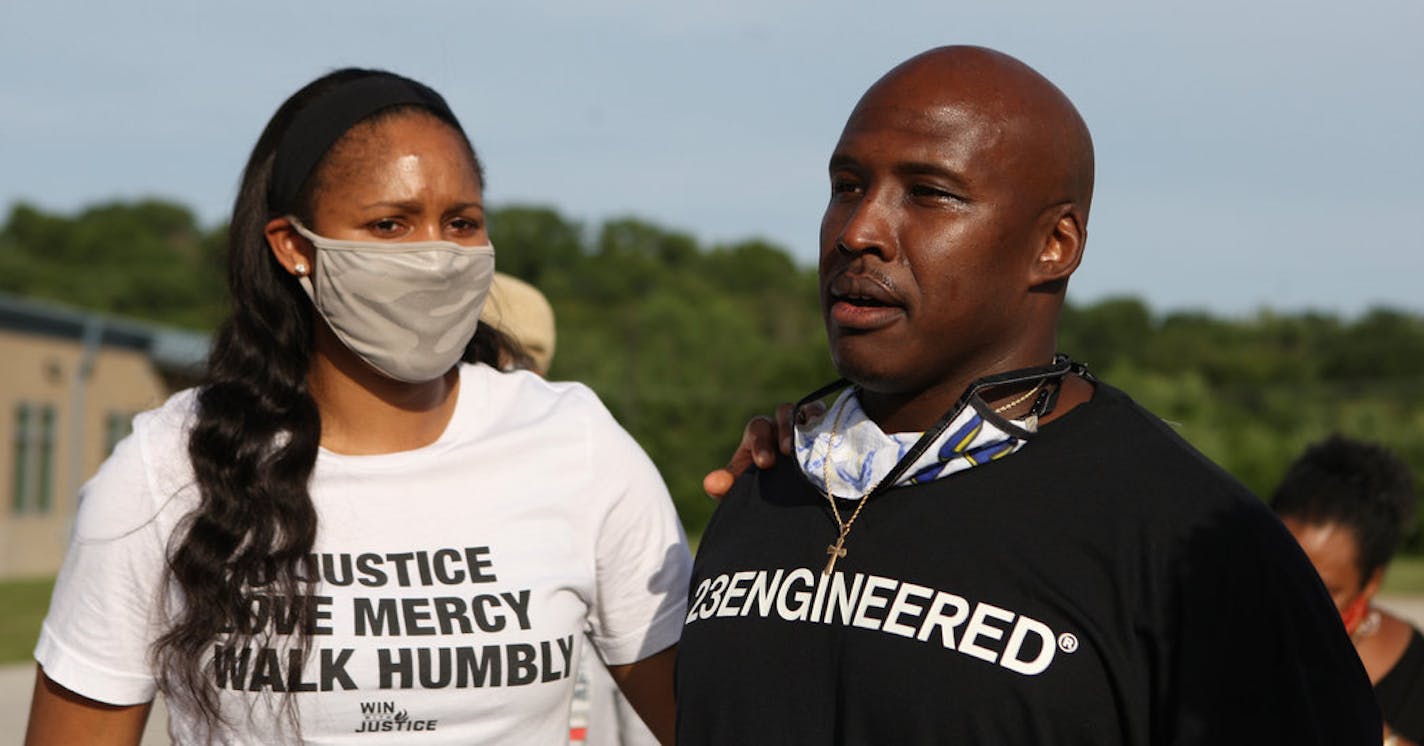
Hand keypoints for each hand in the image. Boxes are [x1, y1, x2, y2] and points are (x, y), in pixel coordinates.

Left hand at [703, 402, 822, 499]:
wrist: (797, 498)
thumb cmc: (766, 488)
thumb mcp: (746, 489)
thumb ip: (727, 487)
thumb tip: (711, 483)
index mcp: (761, 435)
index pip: (758, 427)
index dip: (760, 441)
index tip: (764, 463)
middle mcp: (784, 425)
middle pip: (784, 413)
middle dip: (785, 429)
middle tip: (787, 451)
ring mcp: (810, 425)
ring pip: (810, 412)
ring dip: (810, 424)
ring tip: (812, 446)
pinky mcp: (832, 431)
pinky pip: (833, 420)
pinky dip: (833, 426)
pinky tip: (836, 443)